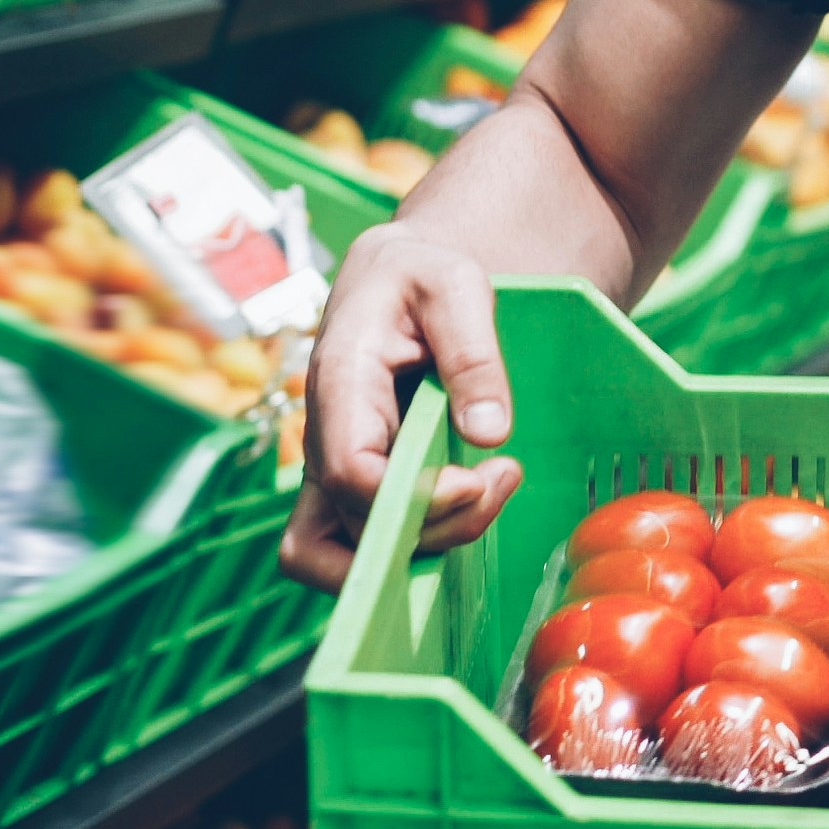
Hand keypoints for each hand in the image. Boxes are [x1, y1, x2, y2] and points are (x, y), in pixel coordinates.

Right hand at [279, 222, 523, 591]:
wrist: (397, 277)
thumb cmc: (423, 276)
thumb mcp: (457, 285)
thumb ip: (473, 354)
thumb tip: (488, 434)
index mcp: (341, 382)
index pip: (349, 472)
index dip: (412, 497)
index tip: (478, 480)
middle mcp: (324, 436)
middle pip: (353, 525)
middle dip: (436, 524)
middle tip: (504, 476)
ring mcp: (334, 467)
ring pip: (341, 553)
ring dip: (424, 545)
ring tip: (494, 487)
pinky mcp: (355, 483)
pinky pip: (359, 542)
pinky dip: (415, 542)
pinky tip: (474, 499)